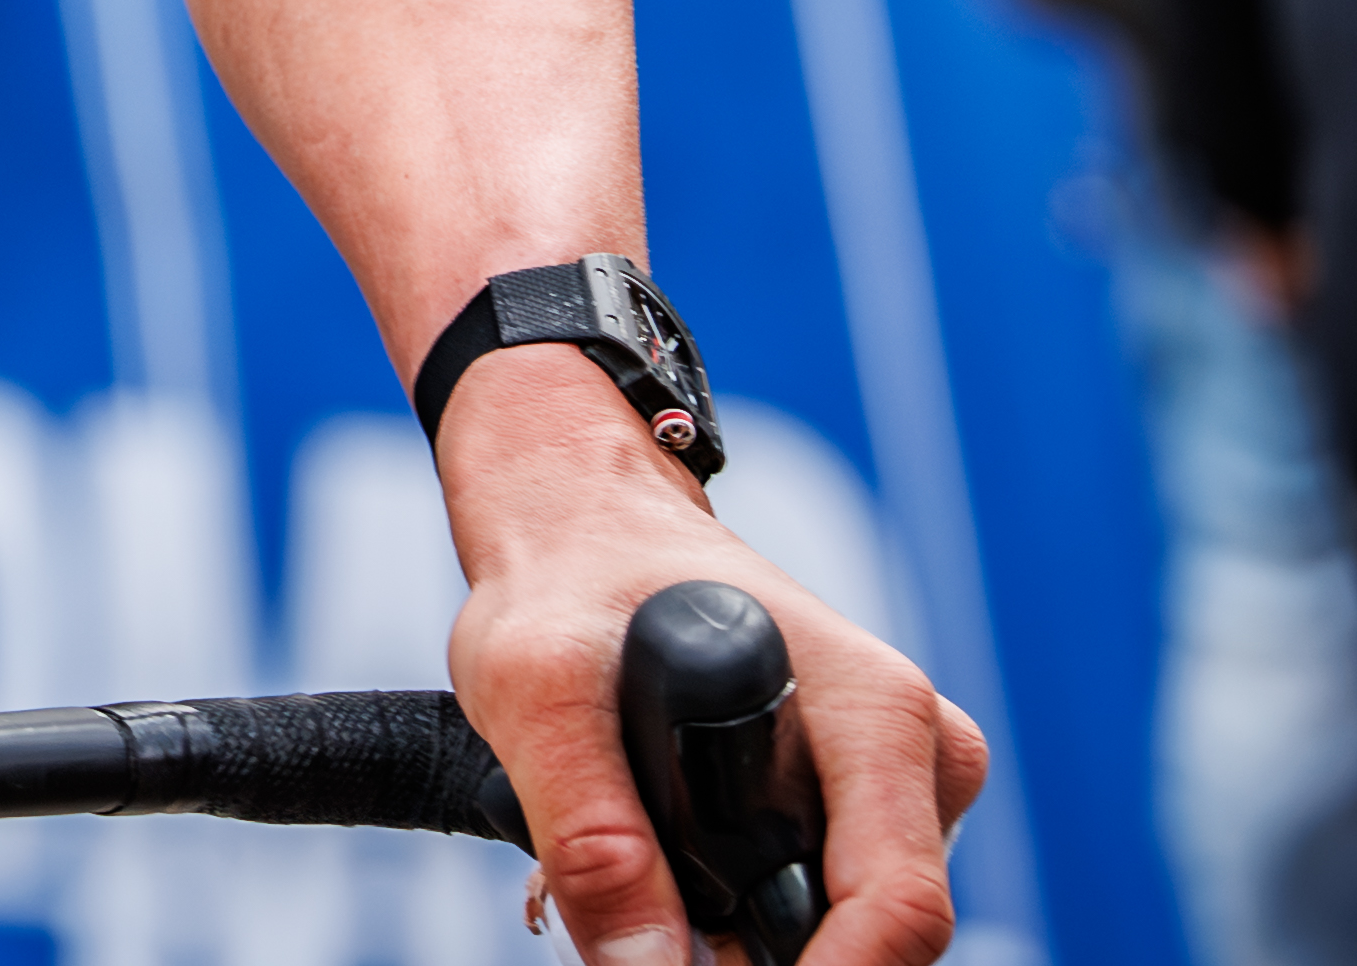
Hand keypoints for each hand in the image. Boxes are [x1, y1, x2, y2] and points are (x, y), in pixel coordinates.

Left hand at [434, 361, 977, 965]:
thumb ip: (590, 836)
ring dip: (735, 935)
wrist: (580, 524)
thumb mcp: (536, 692)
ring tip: (629, 878)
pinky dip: (734, 911)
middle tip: (640, 928)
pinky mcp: (854, 810)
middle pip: (874, 929)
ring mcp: (891, 788)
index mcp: (874, 711)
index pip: (900, 905)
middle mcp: (911, 753)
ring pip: (838, 926)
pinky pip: (814, 902)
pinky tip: (656, 872)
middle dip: (759, 953)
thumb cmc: (568, 578)